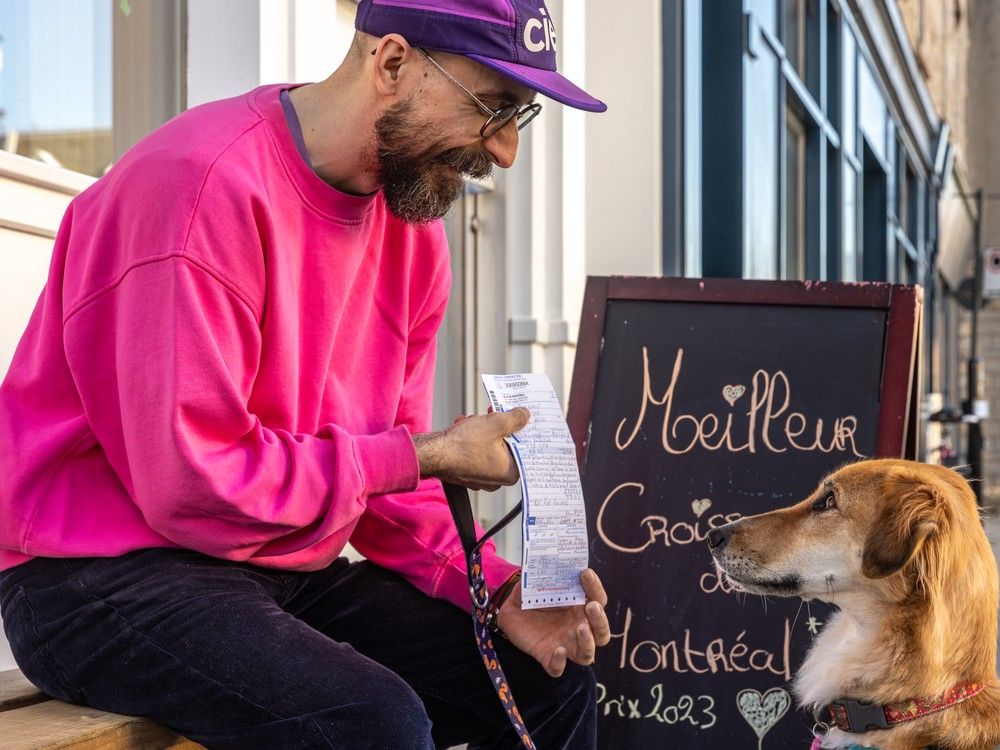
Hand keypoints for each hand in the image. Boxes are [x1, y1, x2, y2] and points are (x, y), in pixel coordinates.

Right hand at [413, 408, 529, 490]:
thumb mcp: (496, 424)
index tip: (520, 418)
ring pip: (490, 445)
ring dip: (482, 429)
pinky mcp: (467, 470)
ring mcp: (481, 476)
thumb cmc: (463, 445)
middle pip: (506, 445)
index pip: (524, 448)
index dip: (521, 429)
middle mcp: (497, 479)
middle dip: (497, 427)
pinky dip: (471, 437)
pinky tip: (463, 427)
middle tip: (492, 415)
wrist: (433, 453)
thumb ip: (515, 419)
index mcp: (510, 473)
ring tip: (472, 421)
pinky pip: (476, 450)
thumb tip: (524, 415)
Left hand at [496, 568, 610, 676]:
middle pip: (602, 631)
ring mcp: (565, 644)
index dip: (595, 587)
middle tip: (591, 606)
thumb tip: (541, 555)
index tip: (585, 573)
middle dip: (600, 619)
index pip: (598, 598)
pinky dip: (560, 662)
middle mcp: (578, 627)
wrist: (511, 613)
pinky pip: (559, 668)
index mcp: (579, 606)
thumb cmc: (531, 596)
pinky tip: (557, 650)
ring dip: (588, 642)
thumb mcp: (534, 582)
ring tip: (580, 629)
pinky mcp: (548, 658)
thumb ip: (539, 572)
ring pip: (588, 654)